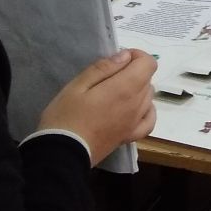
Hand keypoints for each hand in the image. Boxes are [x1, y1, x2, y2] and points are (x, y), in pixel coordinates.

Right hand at [39, 49, 157, 165]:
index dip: (136, 56)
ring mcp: (135, 122)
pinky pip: (149, 120)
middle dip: (132, 71)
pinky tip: (135, 110)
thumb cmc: (65, 116)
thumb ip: (103, 68)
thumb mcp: (77, 85)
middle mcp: (136, 104)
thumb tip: (125, 56)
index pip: (148, 64)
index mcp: (125, 88)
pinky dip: (147, 111)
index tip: (118, 59)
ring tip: (114, 93)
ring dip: (137, 89)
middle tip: (108, 77)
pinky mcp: (129, 137)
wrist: (61, 154)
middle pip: (147, 79)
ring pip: (148, 97)